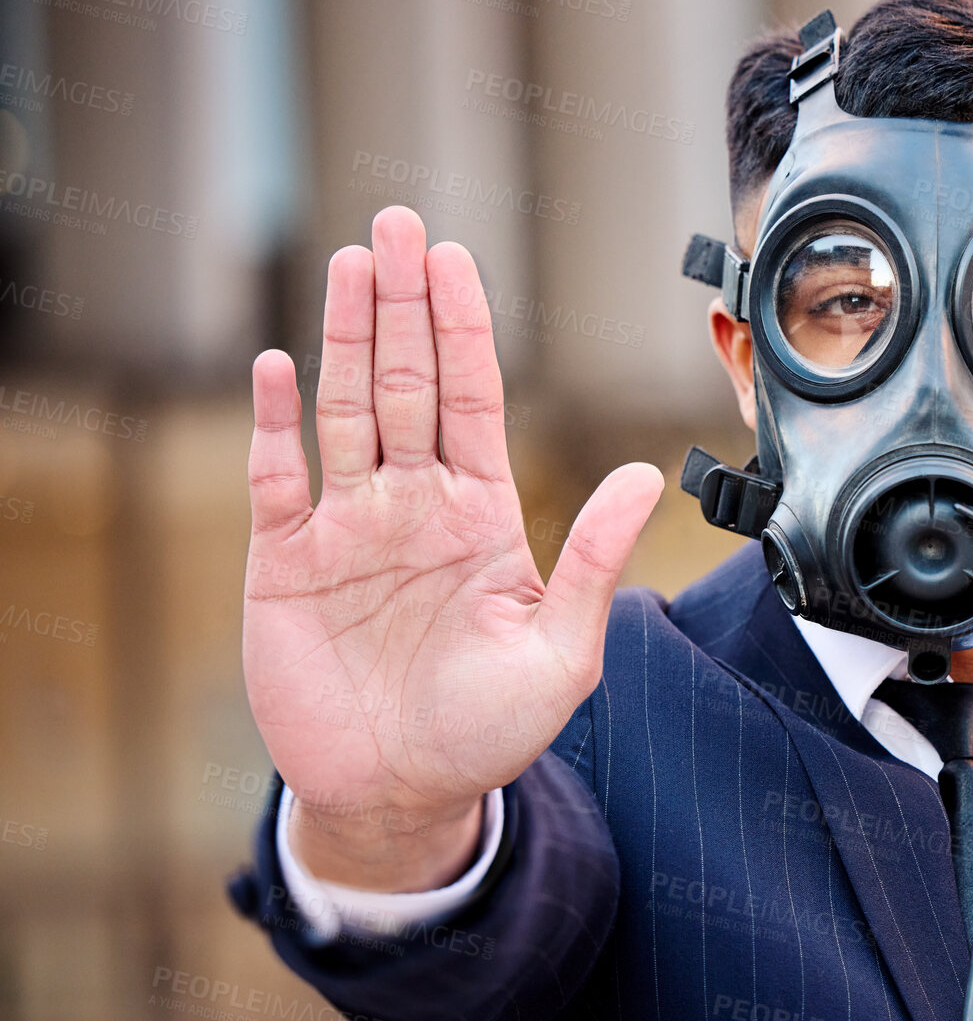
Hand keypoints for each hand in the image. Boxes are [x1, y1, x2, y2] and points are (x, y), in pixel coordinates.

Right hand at [243, 206, 661, 889]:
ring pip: (345, 410)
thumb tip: (650, 473)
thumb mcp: (561, 651)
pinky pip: (278, 478)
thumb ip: (591, 558)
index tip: (453, 258)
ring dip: (344, 337)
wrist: (402, 796)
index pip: (472, 397)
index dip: (463, 326)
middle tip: (395, 224)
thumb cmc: (488, 731)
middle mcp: (414, 504)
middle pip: (407, 382)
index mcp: (480, 513)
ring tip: (348, 262)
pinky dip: (275, 422)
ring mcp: (348, 528)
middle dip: (402, 304)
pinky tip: (277, 363)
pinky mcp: (287, 565)